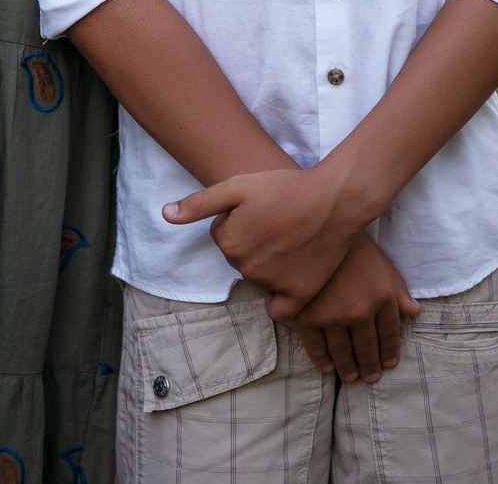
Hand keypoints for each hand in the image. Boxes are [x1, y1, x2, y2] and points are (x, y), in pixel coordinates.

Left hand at [162, 164, 361, 318]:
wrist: (332, 201)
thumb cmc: (284, 188)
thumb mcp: (237, 186)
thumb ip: (198, 203)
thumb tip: (164, 215)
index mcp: (228, 242)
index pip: (223, 236)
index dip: (239, 220)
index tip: (259, 210)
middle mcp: (246, 268)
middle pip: (239, 258)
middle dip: (251, 243)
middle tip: (276, 224)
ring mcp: (273, 284)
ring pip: (259, 278)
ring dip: (268, 265)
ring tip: (291, 240)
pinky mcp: (299, 294)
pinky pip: (279, 310)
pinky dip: (279, 300)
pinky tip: (288, 282)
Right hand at [276, 235, 417, 382]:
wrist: (314, 229)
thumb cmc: (351, 244)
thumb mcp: (382, 263)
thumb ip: (398, 290)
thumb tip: (414, 311)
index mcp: (382, 298)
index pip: (390, 333)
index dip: (389, 351)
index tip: (389, 364)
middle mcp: (361, 311)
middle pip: (367, 347)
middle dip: (370, 366)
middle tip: (370, 378)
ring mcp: (333, 316)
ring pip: (342, 351)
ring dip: (347, 367)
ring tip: (350, 376)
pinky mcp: (307, 317)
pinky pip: (315, 346)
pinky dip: (321, 359)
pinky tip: (325, 367)